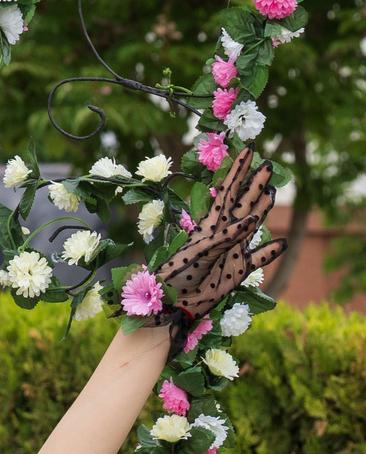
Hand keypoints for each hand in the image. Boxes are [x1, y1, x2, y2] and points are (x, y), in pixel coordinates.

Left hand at [159, 151, 288, 316]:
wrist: (172, 304)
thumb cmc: (178, 275)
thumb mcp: (200, 253)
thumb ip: (226, 237)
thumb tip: (253, 220)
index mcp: (211, 224)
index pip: (228, 190)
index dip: (238, 170)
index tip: (249, 149)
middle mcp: (223, 233)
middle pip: (244, 201)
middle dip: (254, 183)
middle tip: (268, 164)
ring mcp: (232, 251)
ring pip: (252, 224)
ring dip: (262, 208)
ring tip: (271, 191)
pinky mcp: (237, 271)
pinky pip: (258, 258)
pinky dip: (270, 251)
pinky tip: (282, 243)